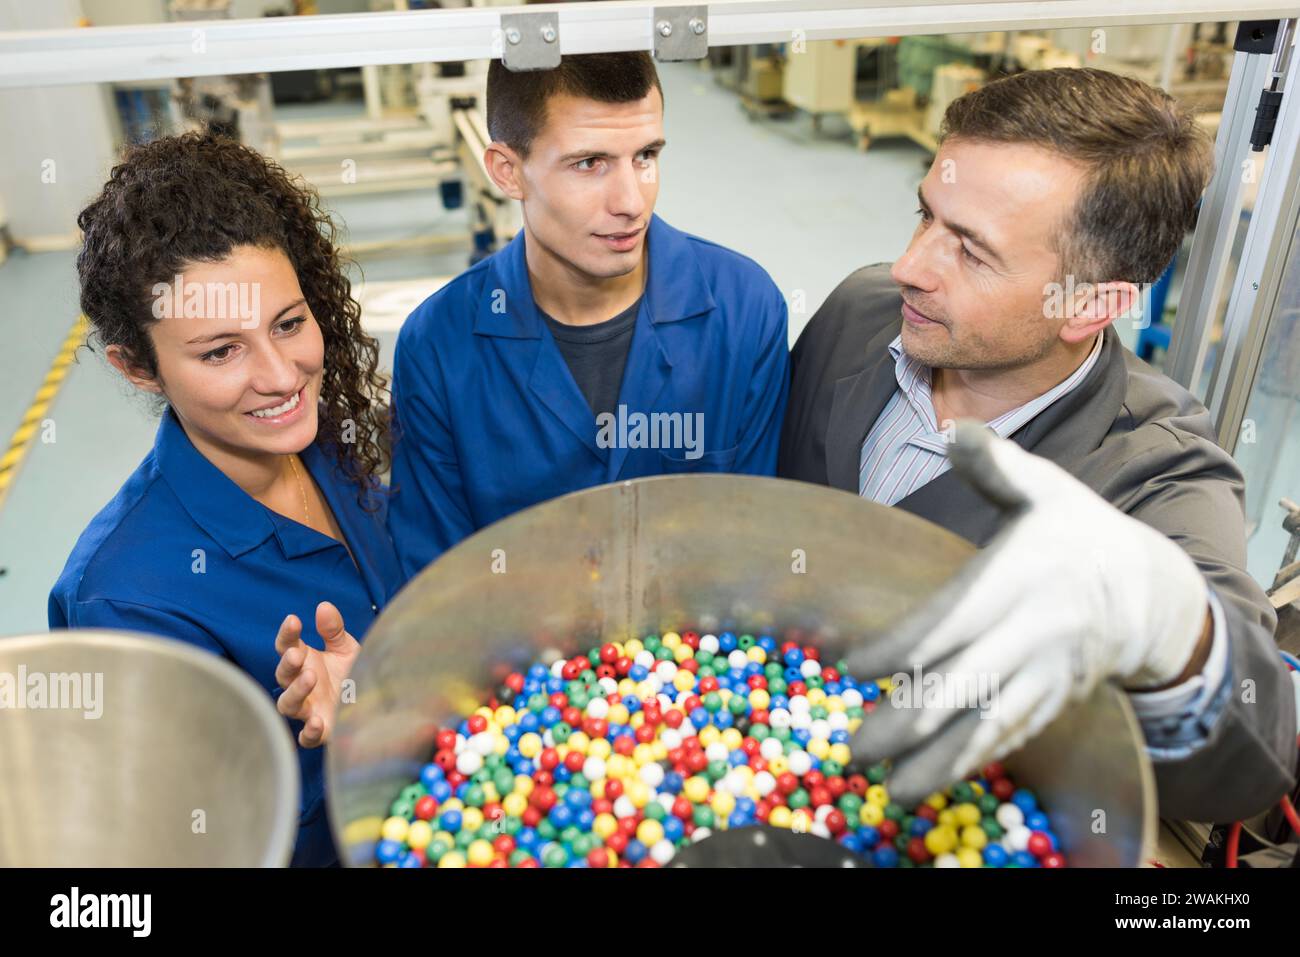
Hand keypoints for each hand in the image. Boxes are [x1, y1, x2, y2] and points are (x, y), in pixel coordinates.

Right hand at [274, 601, 359, 747]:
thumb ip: (334, 630)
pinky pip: (307, 738)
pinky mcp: (322, 732)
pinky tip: (316, 722)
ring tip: (310, 677)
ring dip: (296, 692)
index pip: (286, 647)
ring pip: (288, 705)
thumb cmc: (354, 673)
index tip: (294, 620)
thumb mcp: (346, 648)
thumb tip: (323, 606)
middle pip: (282, 676)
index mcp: (305, 662)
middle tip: (298, 654)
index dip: (286, 634)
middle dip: (287, 665)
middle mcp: (301, 686)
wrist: (377, 702)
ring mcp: (309, 709)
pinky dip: (308, 732)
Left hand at [845, 420, 1207, 805]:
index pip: (951, 619)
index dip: (899, 648)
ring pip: (989, 725)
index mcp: (1022, 576)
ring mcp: (1048, 673)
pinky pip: (1012, 737)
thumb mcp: (1046, 487)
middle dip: (907, 720)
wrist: (1152, 589)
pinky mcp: (1056, 700)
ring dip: (938, 761)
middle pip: (964, 684)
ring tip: (891, 788)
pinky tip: (933, 781)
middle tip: (854, 748)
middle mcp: (1035, 631)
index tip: (850, 668)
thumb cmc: (1080, 533)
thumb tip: (953, 431)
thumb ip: (996, 464)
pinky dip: (973, 763)